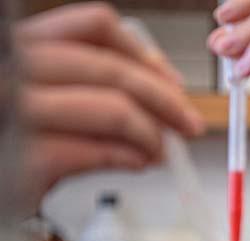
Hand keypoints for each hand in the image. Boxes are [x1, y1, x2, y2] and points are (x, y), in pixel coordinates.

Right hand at [15, 2, 205, 201]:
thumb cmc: (13, 140)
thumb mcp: (45, 98)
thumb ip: (91, 88)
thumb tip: (158, 99)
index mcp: (24, 44)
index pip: (96, 26)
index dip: (144, 55)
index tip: (173, 84)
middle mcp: (17, 67)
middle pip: (113, 69)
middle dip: (166, 101)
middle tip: (189, 125)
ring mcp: (20, 109)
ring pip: (114, 109)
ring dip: (151, 134)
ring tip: (162, 152)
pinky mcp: (28, 155)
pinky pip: (98, 151)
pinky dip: (130, 158)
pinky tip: (139, 163)